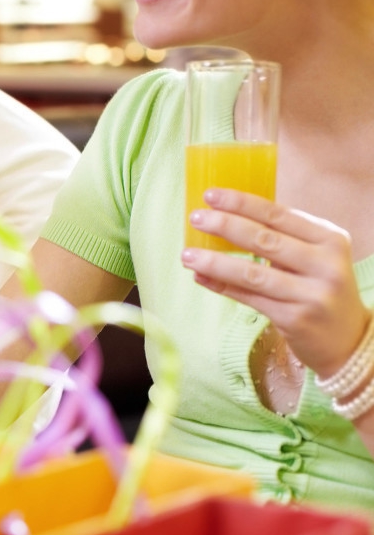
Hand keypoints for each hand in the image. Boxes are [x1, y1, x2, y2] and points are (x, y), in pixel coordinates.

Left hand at [182, 188, 368, 376]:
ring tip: (187, 254)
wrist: (348, 339)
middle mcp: (326, 264)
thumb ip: (281, 239)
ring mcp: (313, 294)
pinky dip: (222, 286)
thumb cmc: (320, 288)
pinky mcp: (296, 319)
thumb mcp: (314, 258)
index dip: (242, 203)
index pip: (279, 215)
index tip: (210, 195)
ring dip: (214, 262)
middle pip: (265, 240)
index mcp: (330, 239)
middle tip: (195, 218)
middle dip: (225, 226)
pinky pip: (250, 298)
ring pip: (252, 273)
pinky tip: (200, 277)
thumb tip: (224, 218)